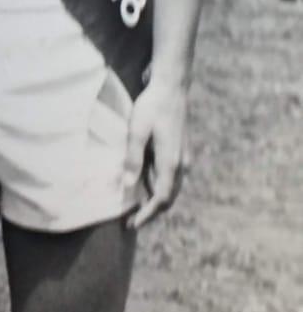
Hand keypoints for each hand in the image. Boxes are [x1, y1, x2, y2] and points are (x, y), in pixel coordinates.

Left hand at [123, 80, 187, 229]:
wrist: (171, 86)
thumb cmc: (152, 106)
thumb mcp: (137, 131)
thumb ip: (134, 158)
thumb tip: (129, 185)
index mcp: (171, 162)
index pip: (161, 198)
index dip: (147, 215)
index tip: (132, 225)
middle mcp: (181, 163)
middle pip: (168, 197)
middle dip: (151, 211)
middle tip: (131, 220)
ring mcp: (183, 156)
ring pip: (170, 187)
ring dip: (154, 199)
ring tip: (135, 206)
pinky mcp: (180, 150)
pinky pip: (170, 176)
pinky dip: (158, 185)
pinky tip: (142, 184)